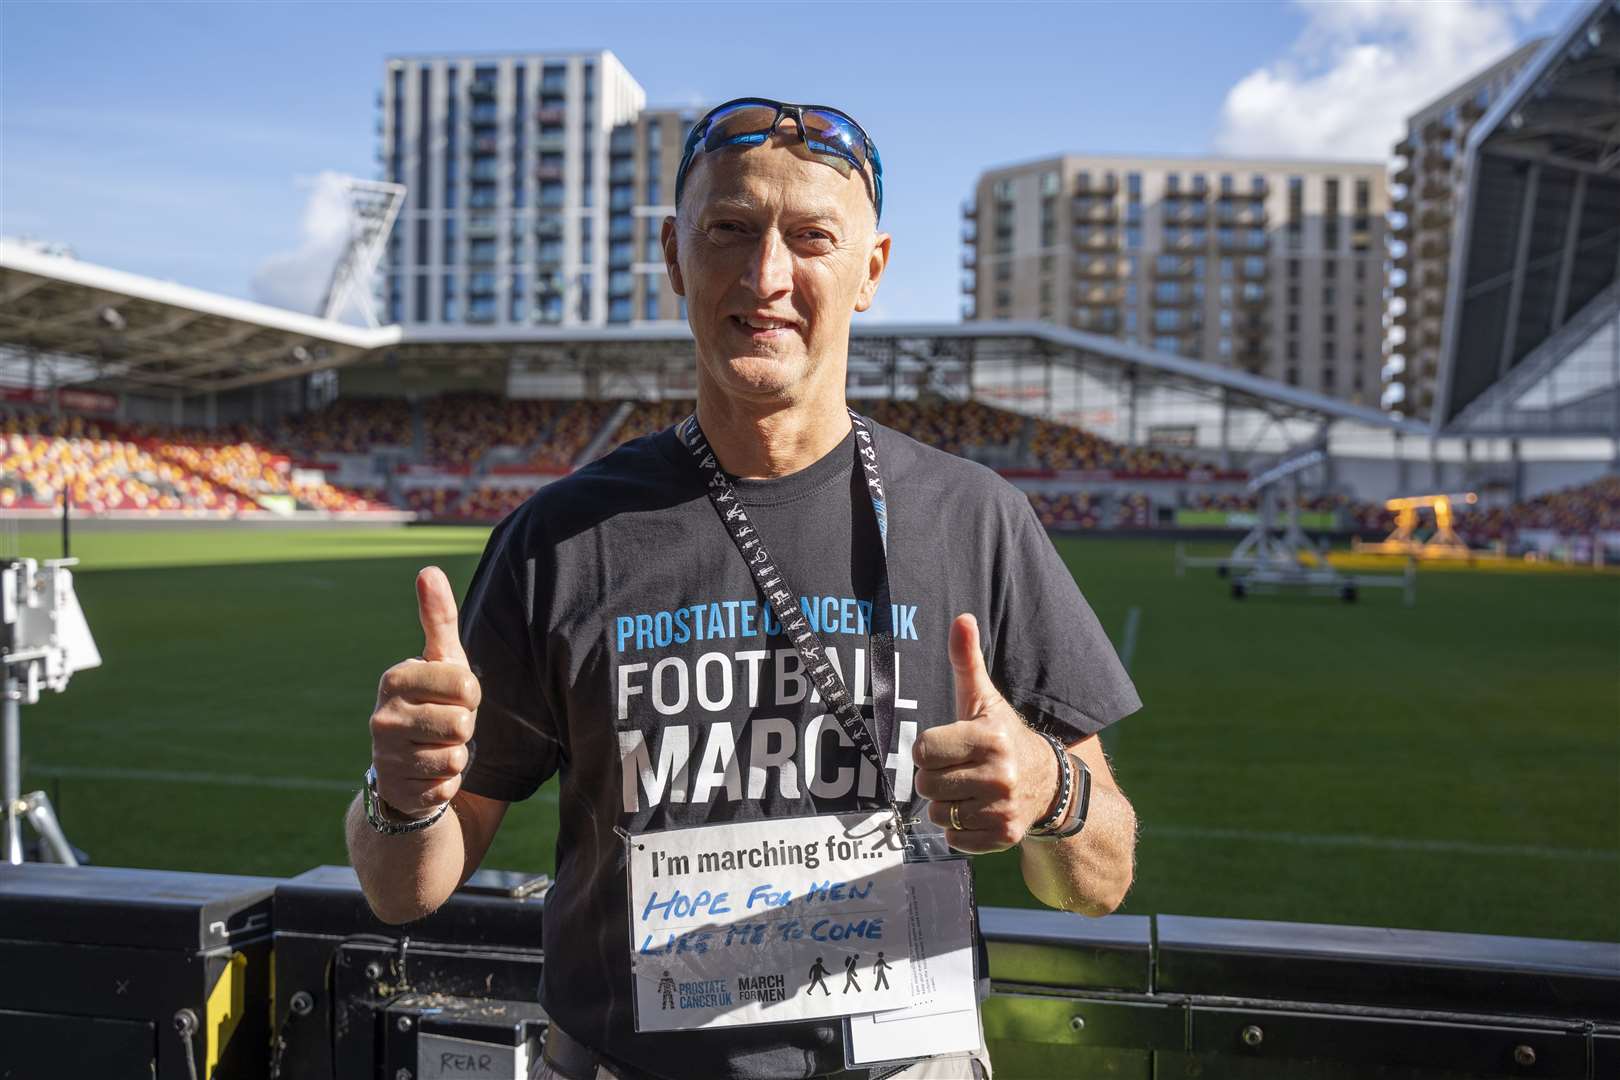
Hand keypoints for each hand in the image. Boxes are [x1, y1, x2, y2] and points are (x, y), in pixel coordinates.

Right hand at [368, 566, 480, 818]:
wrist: (408, 765)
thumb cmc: (434, 701)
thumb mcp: (440, 659)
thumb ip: (438, 616)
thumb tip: (429, 568)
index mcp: (394, 679)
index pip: (465, 686)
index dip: (470, 694)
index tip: (453, 696)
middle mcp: (382, 717)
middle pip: (463, 723)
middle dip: (465, 726)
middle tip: (445, 724)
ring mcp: (387, 757)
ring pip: (457, 756)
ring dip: (458, 754)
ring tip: (438, 746)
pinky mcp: (400, 791)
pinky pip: (448, 786)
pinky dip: (449, 782)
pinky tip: (431, 773)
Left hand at [913, 613, 1061, 852]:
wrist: (1050, 784)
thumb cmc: (1003, 736)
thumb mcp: (985, 699)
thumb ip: (967, 660)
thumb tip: (962, 618)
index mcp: (990, 738)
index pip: (924, 751)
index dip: (930, 749)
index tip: (949, 746)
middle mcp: (1000, 774)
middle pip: (926, 785)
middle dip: (935, 778)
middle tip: (958, 770)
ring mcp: (1004, 808)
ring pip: (938, 814)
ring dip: (946, 805)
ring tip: (968, 790)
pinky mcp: (1004, 836)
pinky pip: (954, 839)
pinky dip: (959, 830)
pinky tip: (977, 811)